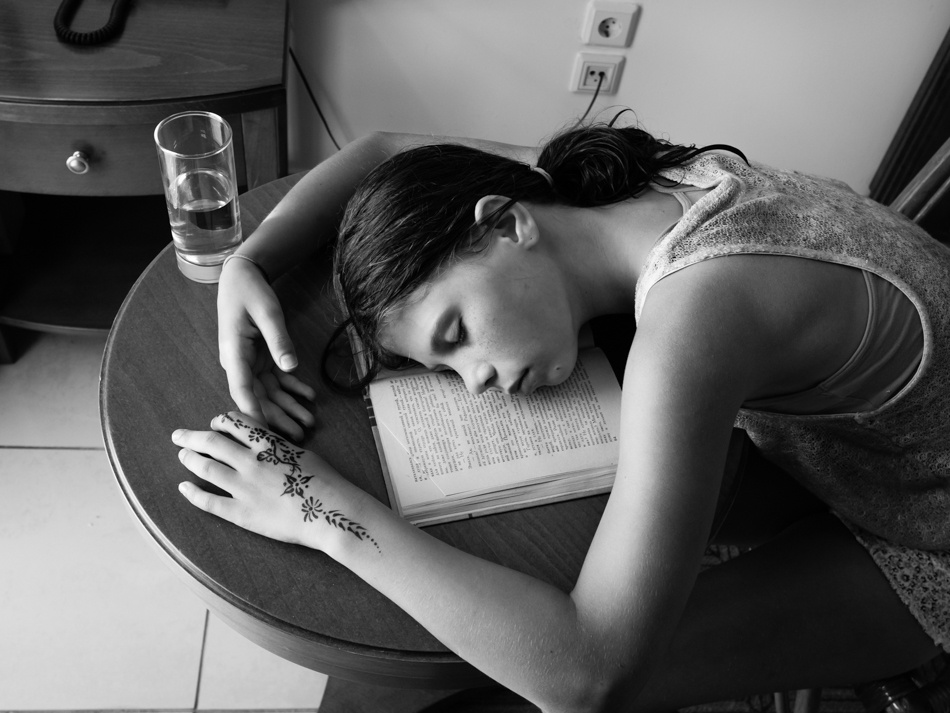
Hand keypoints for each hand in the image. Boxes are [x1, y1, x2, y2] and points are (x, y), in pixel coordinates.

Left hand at [173, 412, 379, 552]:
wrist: (330, 512)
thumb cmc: (324, 481)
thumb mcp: (301, 452)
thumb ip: (277, 447)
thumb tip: (264, 445)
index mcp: (267, 443)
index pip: (234, 423)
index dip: (219, 421)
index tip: (213, 424)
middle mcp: (250, 461)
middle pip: (212, 442)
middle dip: (191, 437)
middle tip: (178, 435)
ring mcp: (244, 488)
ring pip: (206, 468)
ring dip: (190, 459)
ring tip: (182, 456)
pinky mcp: (241, 513)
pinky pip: (209, 502)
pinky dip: (193, 494)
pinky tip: (183, 488)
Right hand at [217, 257, 313, 438]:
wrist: (242, 277)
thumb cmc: (250, 292)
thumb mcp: (267, 312)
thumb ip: (278, 340)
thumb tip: (289, 367)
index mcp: (233, 353)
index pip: (241, 389)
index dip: (253, 411)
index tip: (265, 432)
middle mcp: (239, 363)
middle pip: (258, 397)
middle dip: (277, 418)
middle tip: (298, 436)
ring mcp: (249, 362)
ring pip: (269, 392)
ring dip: (288, 407)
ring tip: (308, 422)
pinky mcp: (260, 359)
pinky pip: (277, 379)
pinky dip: (292, 388)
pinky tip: (309, 397)